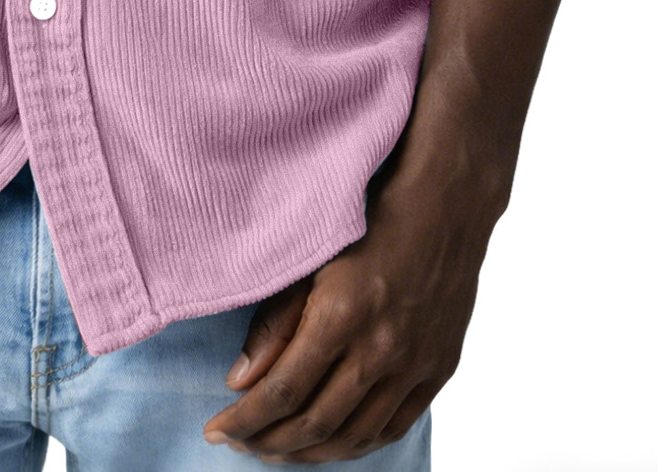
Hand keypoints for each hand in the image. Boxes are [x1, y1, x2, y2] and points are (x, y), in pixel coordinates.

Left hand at [201, 169, 497, 462]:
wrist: (442, 210)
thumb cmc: (367, 224)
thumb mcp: (309, 260)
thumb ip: (274, 322)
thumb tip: (239, 381)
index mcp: (340, 317)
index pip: (281, 392)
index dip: (243, 420)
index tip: (215, 430)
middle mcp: (379, 350)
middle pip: (314, 422)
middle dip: (267, 441)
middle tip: (238, 443)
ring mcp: (413, 366)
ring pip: (353, 436)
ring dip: (307, 452)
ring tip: (274, 449)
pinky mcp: (437, 371)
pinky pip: (392, 428)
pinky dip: (355, 445)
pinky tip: (327, 444)